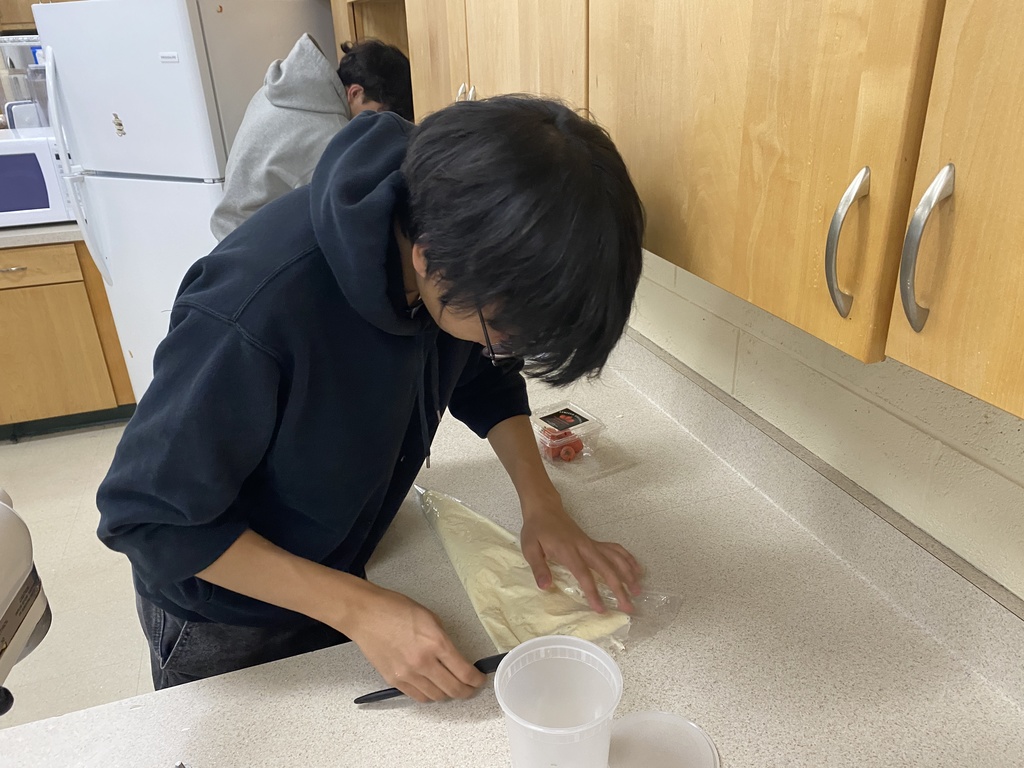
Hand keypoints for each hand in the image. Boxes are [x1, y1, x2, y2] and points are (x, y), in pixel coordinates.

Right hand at [343, 584, 485, 702]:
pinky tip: (432, 688)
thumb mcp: (430, 618)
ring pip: (436, 697)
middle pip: (453, 689)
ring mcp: (407, 674)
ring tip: (451, 687)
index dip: (476, 679)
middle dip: (467, 691)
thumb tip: (456, 658)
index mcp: (436, 643)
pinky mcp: (394, 680)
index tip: (479, 679)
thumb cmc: (396, 609)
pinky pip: (418, 696)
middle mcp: (424, 662)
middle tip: (471, 688)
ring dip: (448, 694)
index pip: (464, 672)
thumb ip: (444, 640)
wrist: (366, 614)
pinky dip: (429, 695)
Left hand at [519, 496, 642, 613]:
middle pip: (606, 569)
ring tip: (638, 590)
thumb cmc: (537, 530)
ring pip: (615, 558)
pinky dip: (628, 558)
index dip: (593, 592)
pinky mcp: (594, 542)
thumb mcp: (530, 548)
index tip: (601, 609)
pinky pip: (615, 549)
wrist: (545, 508)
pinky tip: (636, 569)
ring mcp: (592, 544)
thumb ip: (539, 568)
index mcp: (568, 551)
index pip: (584, 575)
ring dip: (628, 574)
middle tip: (628, 607)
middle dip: (619, 588)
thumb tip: (545, 587)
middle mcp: (585, 547)